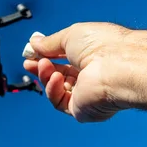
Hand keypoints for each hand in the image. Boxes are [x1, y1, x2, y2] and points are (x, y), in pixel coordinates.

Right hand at [23, 22, 146, 122]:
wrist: (118, 66)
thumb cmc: (103, 46)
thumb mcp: (71, 35)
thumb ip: (50, 43)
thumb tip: (33, 43)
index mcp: (93, 57)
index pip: (65, 59)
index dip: (47, 56)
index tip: (31, 52)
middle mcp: (92, 76)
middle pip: (60, 76)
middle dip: (42, 68)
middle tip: (28, 62)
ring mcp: (87, 95)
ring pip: (57, 89)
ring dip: (46, 76)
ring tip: (44, 65)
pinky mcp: (83, 110)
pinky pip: (60, 102)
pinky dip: (53, 90)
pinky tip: (56, 78)